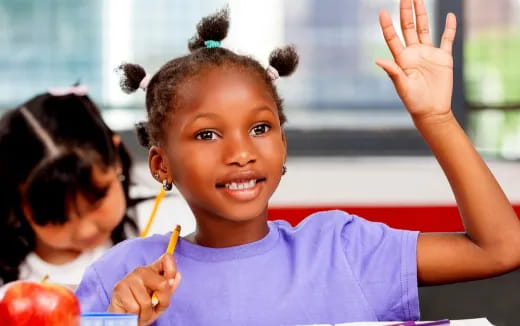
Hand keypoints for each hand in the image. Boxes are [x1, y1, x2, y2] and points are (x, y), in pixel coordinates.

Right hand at [108, 254, 180, 325]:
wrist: (124, 321)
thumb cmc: (143, 311)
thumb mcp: (160, 303)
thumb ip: (169, 291)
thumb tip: (177, 276)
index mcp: (153, 271)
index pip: (167, 259)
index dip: (172, 271)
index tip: (169, 285)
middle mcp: (141, 271)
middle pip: (163, 283)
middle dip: (161, 301)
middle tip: (153, 307)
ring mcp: (130, 278)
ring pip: (147, 301)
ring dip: (146, 313)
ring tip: (141, 312)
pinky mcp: (119, 287)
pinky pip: (135, 307)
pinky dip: (136, 315)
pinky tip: (132, 313)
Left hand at [376, 0, 455, 120]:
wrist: (432, 111)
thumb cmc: (414, 102)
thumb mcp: (402, 87)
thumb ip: (393, 72)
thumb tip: (378, 60)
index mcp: (402, 59)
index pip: (392, 38)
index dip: (387, 25)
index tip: (382, 12)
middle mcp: (414, 53)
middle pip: (408, 27)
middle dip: (406, 12)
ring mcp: (428, 54)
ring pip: (424, 29)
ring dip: (421, 14)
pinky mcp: (443, 58)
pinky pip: (447, 39)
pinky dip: (449, 28)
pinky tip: (450, 16)